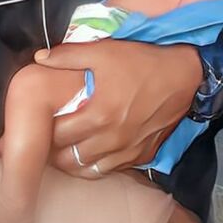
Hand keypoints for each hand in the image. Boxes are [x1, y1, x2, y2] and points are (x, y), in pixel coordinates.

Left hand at [33, 39, 202, 176]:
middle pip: (69, 159)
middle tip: (49, 137)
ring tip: (66, 148)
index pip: (58, 135)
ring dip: (73, 162)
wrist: (183, 75)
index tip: (42, 122)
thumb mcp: (104, 52)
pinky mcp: (142, 155)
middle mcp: (111, 139)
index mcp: (98, 115)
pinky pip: (111, 170)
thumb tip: (40, 58)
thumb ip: (68, 56)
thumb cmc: (141, 61)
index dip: (45, 130)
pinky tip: (91, 153)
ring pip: (89, 170)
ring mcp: (128, 151)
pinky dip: (97, 166)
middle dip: (55, 150)